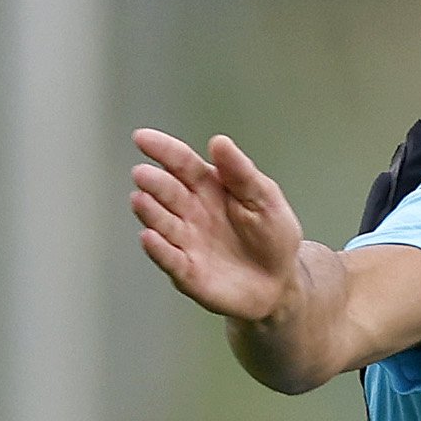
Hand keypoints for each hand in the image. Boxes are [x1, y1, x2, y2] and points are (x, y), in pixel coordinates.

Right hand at [131, 128, 308, 326]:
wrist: (279, 282)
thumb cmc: (272, 235)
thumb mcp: (264, 198)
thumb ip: (241, 172)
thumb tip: (220, 141)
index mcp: (208, 186)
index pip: (181, 163)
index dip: (162, 150)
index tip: (142, 138)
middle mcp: (189, 211)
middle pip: (167, 191)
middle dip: (154, 182)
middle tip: (142, 173)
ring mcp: (185, 240)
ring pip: (161, 223)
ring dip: (149, 211)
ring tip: (141, 199)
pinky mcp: (187, 271)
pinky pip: (169, 259)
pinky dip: (158, 249)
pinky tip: (149, 237)